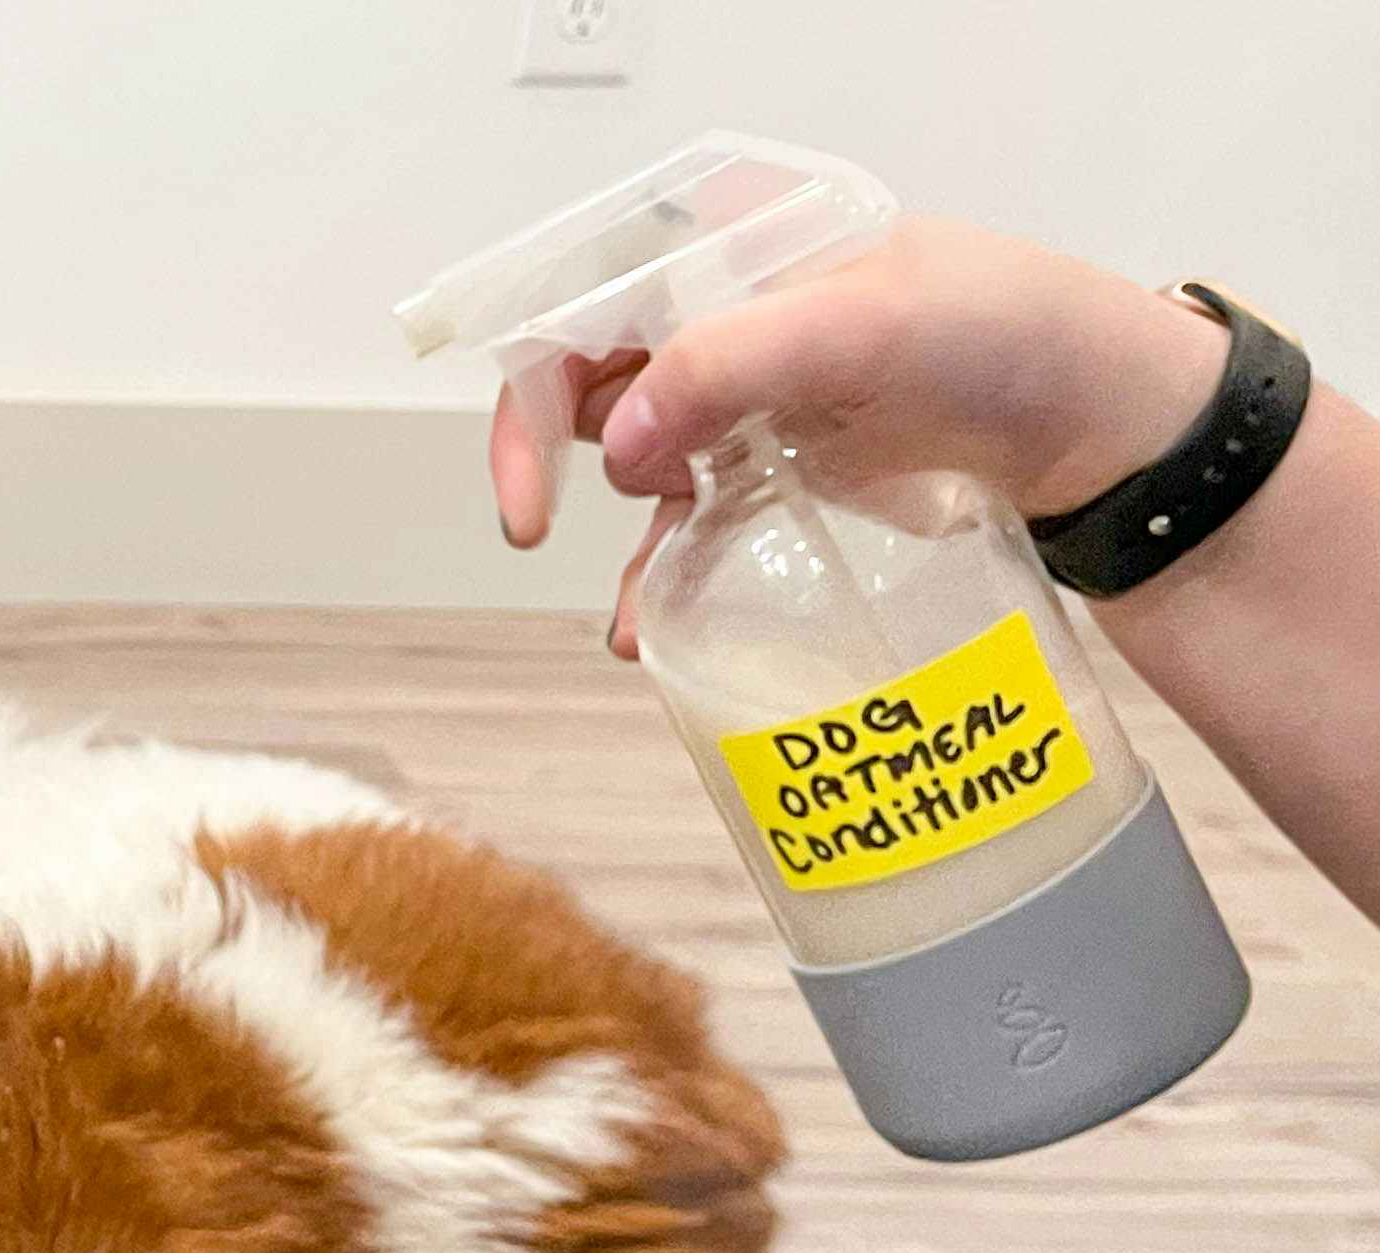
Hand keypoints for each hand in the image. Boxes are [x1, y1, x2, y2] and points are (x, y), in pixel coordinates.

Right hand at [493, 218, 1231, 658]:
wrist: (1103, 426)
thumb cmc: (1009, 338)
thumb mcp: (868, 326)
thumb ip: (731, 363)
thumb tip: (612, 442)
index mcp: (738, 242)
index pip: (589, 287)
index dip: (536, 373)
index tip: (539, 469)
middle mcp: (726, 311)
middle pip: (585, 372)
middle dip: (553, 454)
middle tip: (539, 525)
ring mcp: (747, 394)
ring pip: (624, 455)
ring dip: (609, 532)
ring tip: (634, 610)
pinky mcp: (771, 465)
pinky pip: (683, 518)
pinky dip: (659, 571)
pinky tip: (654, 624)